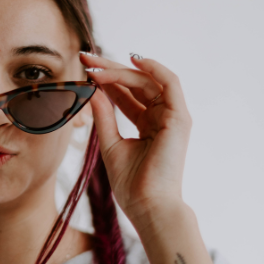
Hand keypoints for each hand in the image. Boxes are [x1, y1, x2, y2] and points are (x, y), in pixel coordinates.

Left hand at [81, 52, 192, 227]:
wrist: (148, 206)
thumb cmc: (132, 185)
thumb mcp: (111, 145)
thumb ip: (104, 118)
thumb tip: (93, 92)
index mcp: (147, 126)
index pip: (126, 95)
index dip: (105, 81)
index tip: (84, 70)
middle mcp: (161, 118)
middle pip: (135, 84)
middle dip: (110, 69)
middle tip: (86, 57)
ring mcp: (172, 117)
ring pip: (148, 81)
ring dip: (122, 70)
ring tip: (96, 65)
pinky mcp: (179, 118)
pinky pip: (169, 83)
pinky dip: (153, 68)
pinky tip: (131, 60)